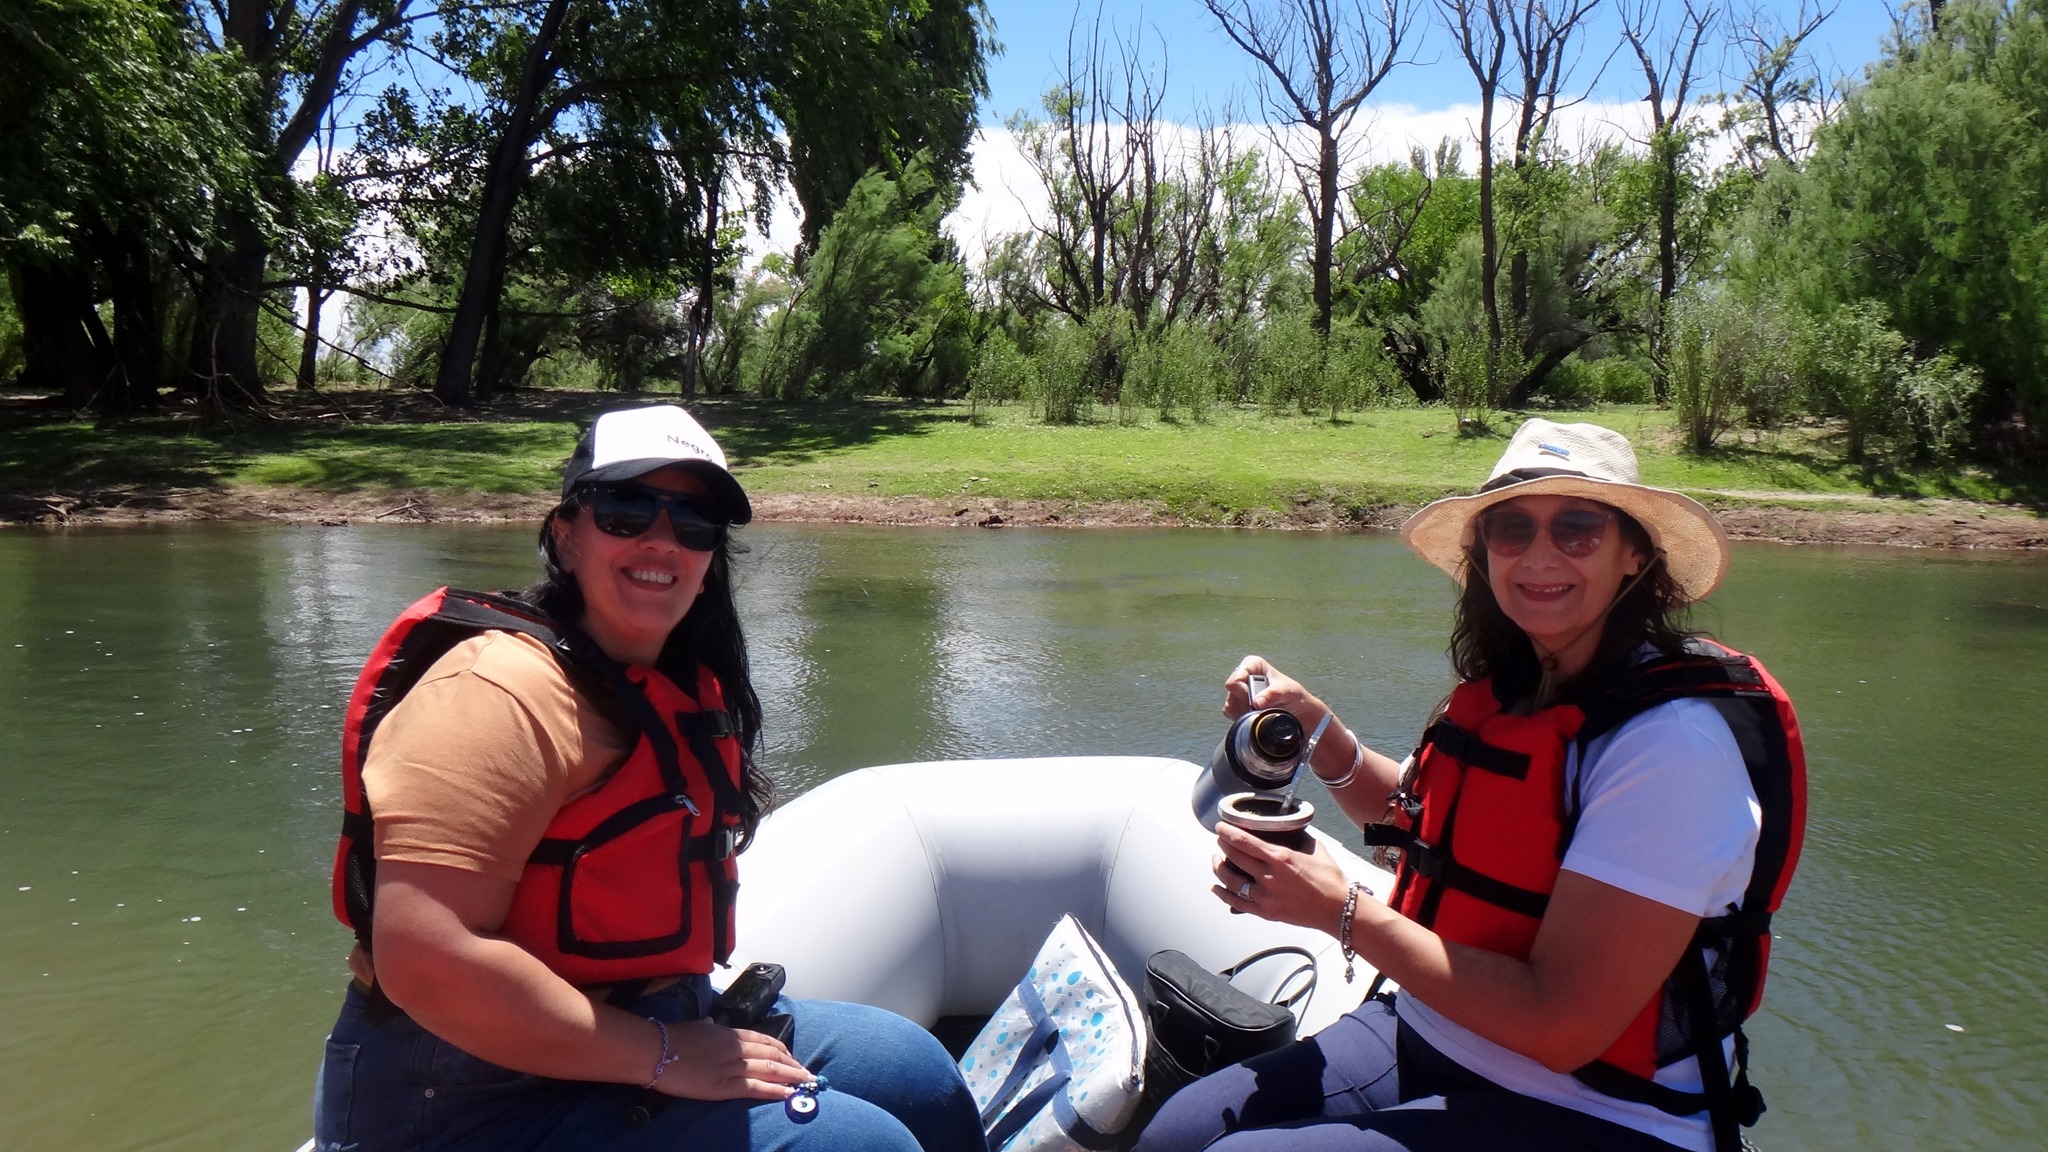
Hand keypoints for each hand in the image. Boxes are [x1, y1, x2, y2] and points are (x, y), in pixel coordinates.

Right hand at [651, 1017, 813, 1100]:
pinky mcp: (724, 1086)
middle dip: (794, 1065)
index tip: (793, 1058)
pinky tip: (788, 1093)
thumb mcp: (698, 1026)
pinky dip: (775, 1090)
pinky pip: (756, 1088)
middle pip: (774, 1055)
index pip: (766, 1040)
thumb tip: (714, 1025)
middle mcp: (737, 1048)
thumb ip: (711, 1028)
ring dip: (792, 1076)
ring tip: (806, 1083)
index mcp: (731, 1033)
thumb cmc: (673, 1037)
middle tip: (807, 1073)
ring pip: (770, 1070)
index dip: (783, 1050)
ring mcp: (732, 1067)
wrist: (656, 1050)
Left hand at [1211, 821, 1350, 933]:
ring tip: (1217, 860)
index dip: (1227, 832)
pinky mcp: (1266, 913)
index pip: (1243, 841)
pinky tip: (1216, 887)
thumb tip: (1287, 828)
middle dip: (1223, 846)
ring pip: (1230, 881)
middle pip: (1233, 858)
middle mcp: (1269, 877)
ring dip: (1219, 868)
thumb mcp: (1314, 848)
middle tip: (1221, 840)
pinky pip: (1237, 902)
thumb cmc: (1330, 879)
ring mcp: (1265, 897)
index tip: (1220, 827)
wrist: (1338, 909)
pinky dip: (1223, 894)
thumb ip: (1296, 837)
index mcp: (1280, 858)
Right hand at [1224, 655, 1328, 726]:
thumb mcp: (1287, 691)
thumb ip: (1273, 694)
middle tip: (1262, 706)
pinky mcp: (1237, 706)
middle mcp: (1243, 676)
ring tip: (1262, 711)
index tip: (1256, 698)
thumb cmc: (1294, 696)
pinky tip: (1255, 716)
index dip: (1244, 689)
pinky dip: (1242, 718)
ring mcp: (1239, 692)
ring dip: (1245, 711)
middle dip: (1246, 701)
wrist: (1299, 713)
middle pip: (1232, 691)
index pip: (1237, 676)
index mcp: (1253, 665)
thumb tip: (1256, 702)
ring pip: (1230, 703)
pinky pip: (1230, 713)